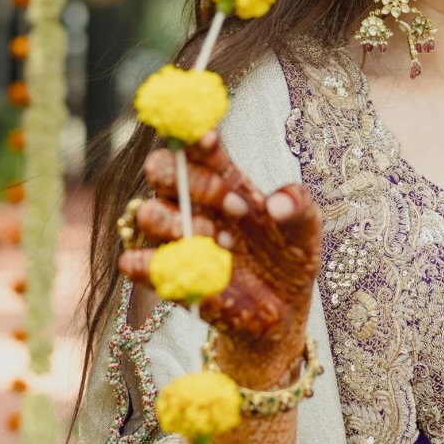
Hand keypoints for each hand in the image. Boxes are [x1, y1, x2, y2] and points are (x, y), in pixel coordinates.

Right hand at [117, 131, 322, 389]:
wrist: (282, 307)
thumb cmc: (289, 255)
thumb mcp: (306, 228)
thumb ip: (298, 206)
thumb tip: (277, 203)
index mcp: (223, 177)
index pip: (197, 146)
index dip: (194, 136)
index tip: (209, 138)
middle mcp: (192, 200)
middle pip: (161, 168)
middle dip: (193, 182)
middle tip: (233, 205)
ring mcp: (175, 237)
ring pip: (148, 213)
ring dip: (184, 225)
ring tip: (226, 245)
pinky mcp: (165, 274)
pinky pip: (137, 262)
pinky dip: (150, 262)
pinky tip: (181, 264)